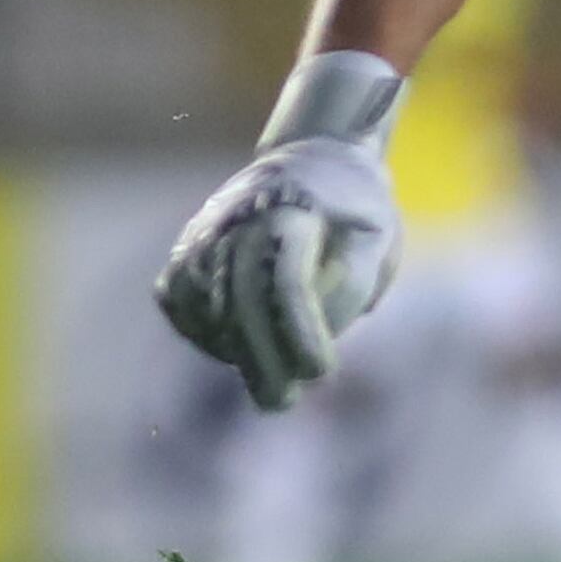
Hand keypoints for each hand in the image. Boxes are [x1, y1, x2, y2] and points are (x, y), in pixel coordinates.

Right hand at [153, 136, 403, 412]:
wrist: (314, 159)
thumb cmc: (355, 210)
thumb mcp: (376, 238)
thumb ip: (353, 282)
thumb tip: (321, 332)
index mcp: (291, 208)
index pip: (287, 278)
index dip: (301, 331)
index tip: (322, 373)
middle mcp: (235, 218)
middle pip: (241, 299)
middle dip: (262, 358)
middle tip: (283, 402)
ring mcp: (202, 234)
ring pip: (205, 306)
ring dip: (234, 353)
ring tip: (271, 390)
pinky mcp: (184, 252)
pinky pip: (184, 306)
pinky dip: (206, 336)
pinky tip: (237, 356)